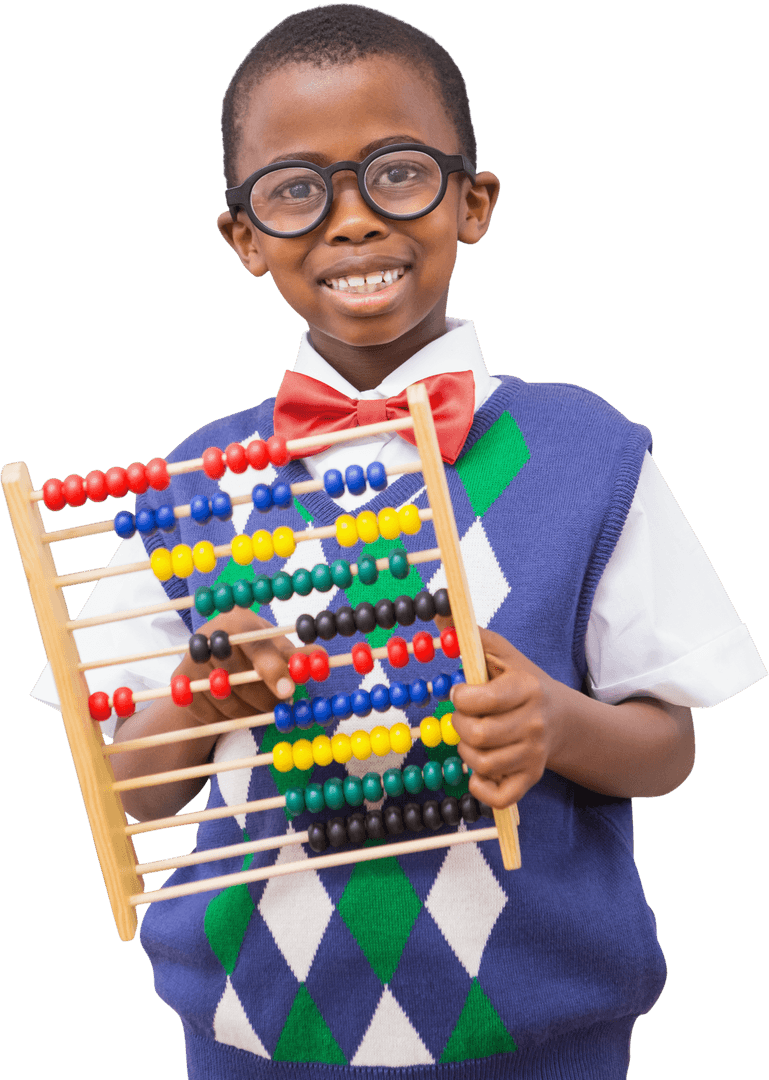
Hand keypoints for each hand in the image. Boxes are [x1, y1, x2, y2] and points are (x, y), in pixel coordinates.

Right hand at [175, 609, 296, 726]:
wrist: (213, 658)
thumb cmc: (254, 651)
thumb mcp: (276, 647)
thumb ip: (296, 655)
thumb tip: (323, 660)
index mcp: (239, 621)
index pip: (257, 647)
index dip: (274, 670)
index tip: (289, 693)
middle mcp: (211, 635)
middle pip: (241, 678)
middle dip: (266, 699)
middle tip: (281, 706)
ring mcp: (191, 658)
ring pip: (226, 700)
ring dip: (250, 712)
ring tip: (263, 708)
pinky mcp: (179, 681)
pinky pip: (210, 712)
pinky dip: (228, 718)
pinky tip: (239, 709)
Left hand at [450, 628, 562, 809]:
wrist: (562, 719)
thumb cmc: (522, 683)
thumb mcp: (503, 654)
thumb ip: (471, 636)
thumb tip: (438, 614)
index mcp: (527, 688)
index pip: (480, 700)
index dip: (460, 698)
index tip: (461, 693)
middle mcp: (535, 724)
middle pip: (477, 735)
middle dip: (460, 725)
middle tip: (465, 717)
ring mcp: (534, 755)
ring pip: (482, 765)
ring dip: (466, 752)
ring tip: (473, 739)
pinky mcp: (532, 779)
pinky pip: (498, 797)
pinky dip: (479, 786)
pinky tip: (478, 770)